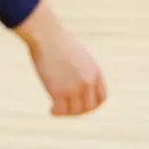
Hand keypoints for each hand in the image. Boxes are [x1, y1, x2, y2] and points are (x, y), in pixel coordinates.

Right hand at [16, 1, 106, 115]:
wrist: (47, 35)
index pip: (101, 98)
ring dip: (67, 112)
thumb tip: (78, 78)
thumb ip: (83, 69)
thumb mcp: (80, 55)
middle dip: (78, 110)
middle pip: (89, 107)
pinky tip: (51, 109)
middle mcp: (88, 82)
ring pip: (75, 112)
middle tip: (67, 108)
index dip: (92, 104)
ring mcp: (74, 87)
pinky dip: (56, 112)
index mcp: (96, 72)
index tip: (81, 104)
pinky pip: (61, 110)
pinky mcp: (59, 91)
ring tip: (57, 109)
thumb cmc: (60, 41)